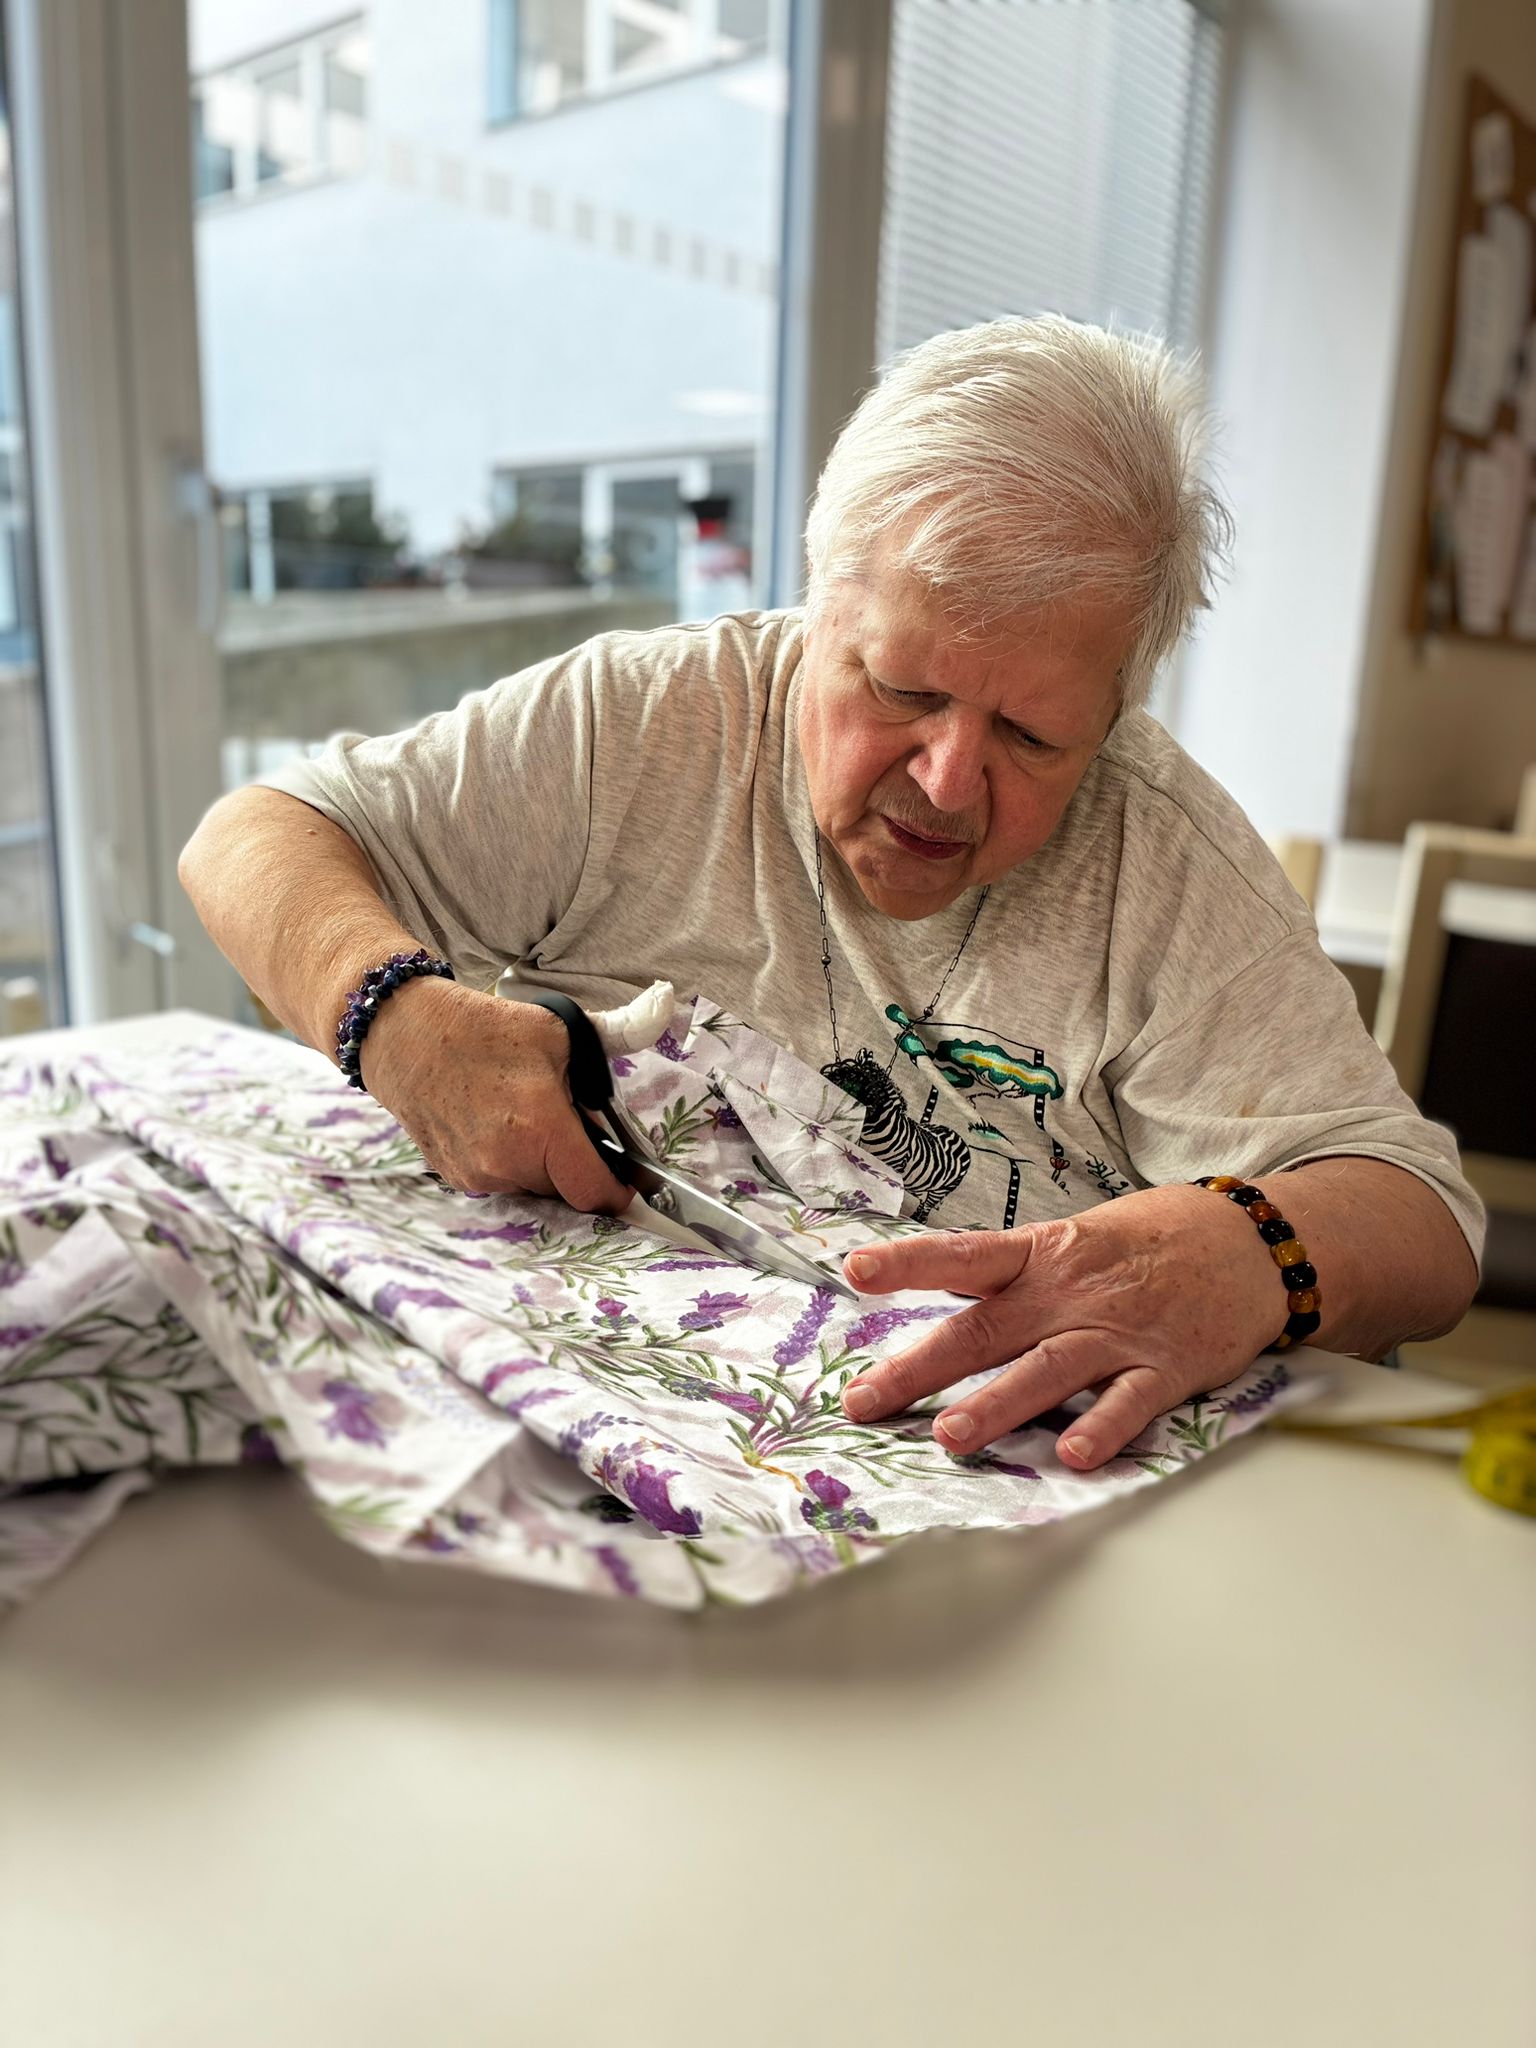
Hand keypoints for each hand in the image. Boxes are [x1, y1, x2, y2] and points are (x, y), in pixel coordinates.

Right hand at [357, 977, 632, 1211]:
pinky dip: (511, 1161)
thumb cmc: (484, 1029)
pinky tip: (498, 1124)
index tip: (630, 1186)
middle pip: (565, 1187)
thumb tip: (666, 1003)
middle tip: (568, 1122)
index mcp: (541, 1128)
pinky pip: (501, 1181)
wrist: (403, 1034)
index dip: (619, 1193)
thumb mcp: (559, 1027)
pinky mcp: (455, 1176)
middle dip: (576, 1163)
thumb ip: (622, 1030)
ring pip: (533, 1185)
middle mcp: (507, 1162)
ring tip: (526, 1116)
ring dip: (542, 1163)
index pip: (593, 1191)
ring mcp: (477, 1175)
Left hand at [838, 1185, 1284, 1468]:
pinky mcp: (1164, 1368)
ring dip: (997, 1405)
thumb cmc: (1151, 1238)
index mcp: (1044, 1252)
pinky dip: (1101, 1429)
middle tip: (865, 1401)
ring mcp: (1117, 1333)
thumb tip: (948, 1300)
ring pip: (1047, 1371)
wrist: (1249, 1241)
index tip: (855, 1269)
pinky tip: (1070, 1454)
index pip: (965, 1255)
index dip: (910, 1261)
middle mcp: (1070, 1293)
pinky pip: (1128, 1404)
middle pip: (985, 1329)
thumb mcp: (1076, 1237)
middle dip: (919, 1367)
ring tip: (949, 1436)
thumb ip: (1018, 1273)